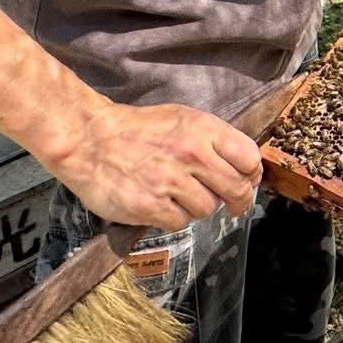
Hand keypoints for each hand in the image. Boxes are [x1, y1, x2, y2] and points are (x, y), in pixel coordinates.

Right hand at [45, 99, 262, 229]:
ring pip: (208, 209)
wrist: (89, 139)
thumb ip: (214, 141)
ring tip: (178, 194)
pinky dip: (173, 217)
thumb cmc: (138, 129)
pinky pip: (180, 222)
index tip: (248, 181)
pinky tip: (161, 203)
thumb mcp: (182, 119)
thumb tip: (246, 167)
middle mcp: (191, 155)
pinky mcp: (150, 206)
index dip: (252, 174)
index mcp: (202, 129)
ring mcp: (170, 182)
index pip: (249, 158)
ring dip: (198, 206)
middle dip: (238, 200)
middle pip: (236, 189)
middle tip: (233, 204)